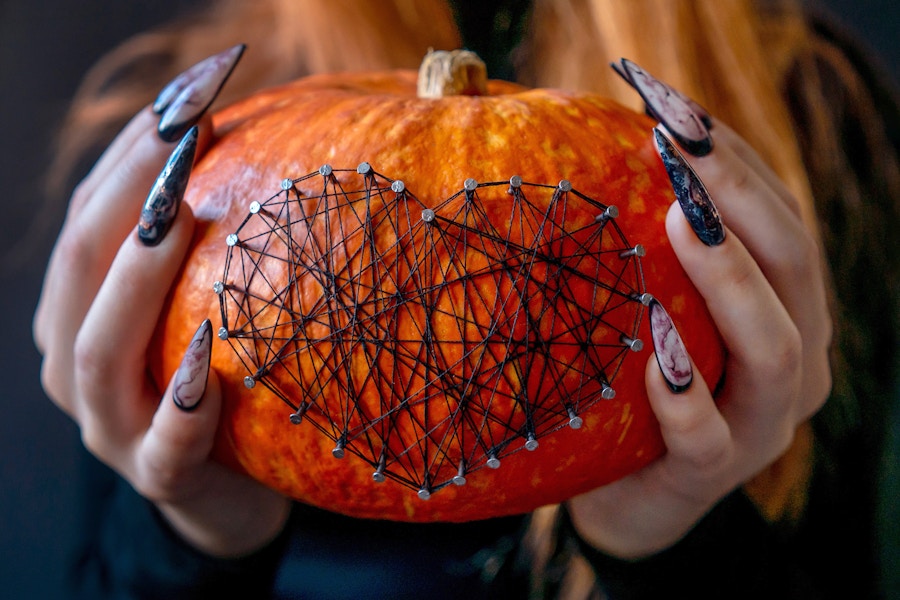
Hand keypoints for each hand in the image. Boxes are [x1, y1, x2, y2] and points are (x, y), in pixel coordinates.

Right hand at [33, 47, 289, 558]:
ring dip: (137, 280)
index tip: (184, 96)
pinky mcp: (158, 476)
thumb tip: (248, 137)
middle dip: (129, 191)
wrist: (229, 490)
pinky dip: (178, 407)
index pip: (90, 219)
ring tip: (177, 220)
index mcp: (82, 312)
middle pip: (80, 267)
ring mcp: (111, 426)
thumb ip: (204, 244)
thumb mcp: (203, 303)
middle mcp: (77, 364)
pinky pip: (162, 447)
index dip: (130, 156)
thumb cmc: (221, 380)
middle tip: (180, 131)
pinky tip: (204, 370)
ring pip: (99, 351)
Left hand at [567, 65, 831, 558]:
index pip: (781, 221)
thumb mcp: (656, 307)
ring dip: (729, 279)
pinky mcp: (713, 474)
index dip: (740, 164)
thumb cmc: (635, 383)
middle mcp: (794, 360)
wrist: (626, 493)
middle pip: (792, 265)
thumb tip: (612, 152)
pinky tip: (655, 350)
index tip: (680, 111)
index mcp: (786, 310)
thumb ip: (656, 251)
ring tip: (680, 222)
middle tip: (679, 144)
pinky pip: (707, 436)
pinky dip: (684, 392)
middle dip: (737, 197)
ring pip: (774, 348)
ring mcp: (762, 423)